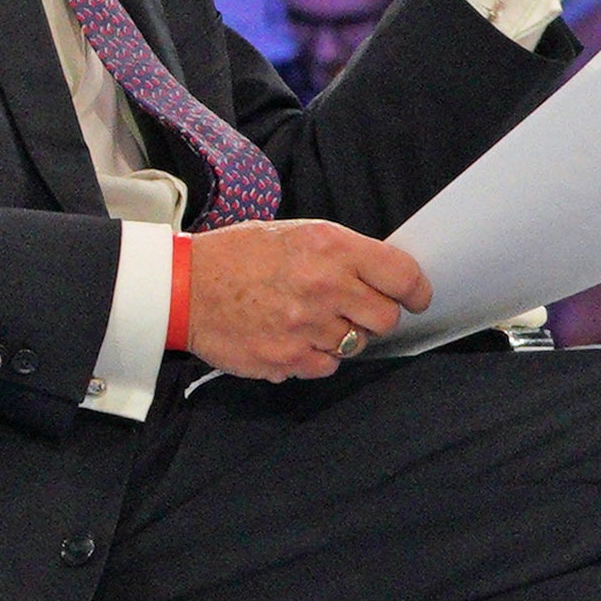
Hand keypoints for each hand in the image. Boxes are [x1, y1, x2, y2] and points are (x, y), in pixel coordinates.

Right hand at [178, 219, 430, 379]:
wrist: (184, 287)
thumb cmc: (238, 256)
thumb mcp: (295, 234)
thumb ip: (341, 254)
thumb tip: (383, 276)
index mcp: (330, 247)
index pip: (402, 275)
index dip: (416, 290)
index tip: (415, 297)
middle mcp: (324, 286)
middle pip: (386, 318)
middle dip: (377, 316)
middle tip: (356, 309)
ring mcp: (306, 327)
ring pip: (357, 345)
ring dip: (344, 336)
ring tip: (313, 320)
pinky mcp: (288, 359)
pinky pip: (327, 366)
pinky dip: (317, 357)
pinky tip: (294, 338)